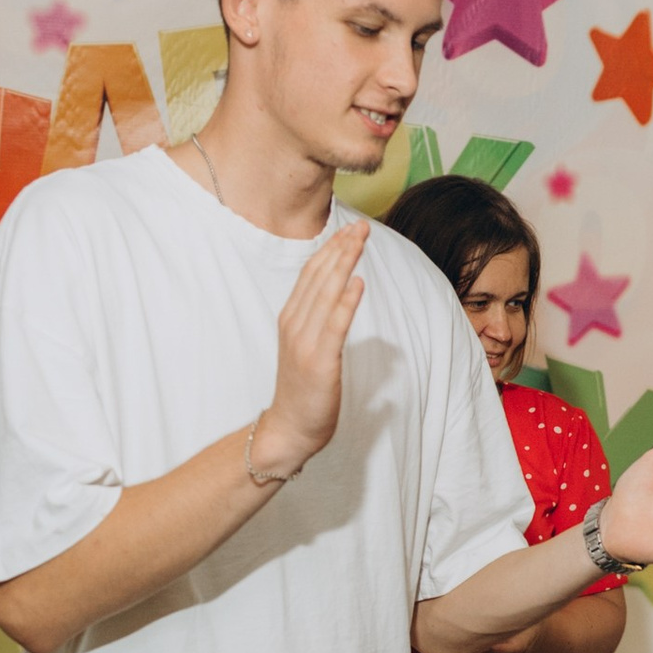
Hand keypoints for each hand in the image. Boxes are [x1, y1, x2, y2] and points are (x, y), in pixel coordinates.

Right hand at [252, 218, 368, 481]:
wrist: (289, 427)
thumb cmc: (304, 389)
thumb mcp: (308, 346)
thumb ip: (322, 320)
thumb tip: (345, 295)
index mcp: (291, 318)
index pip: (312, 274)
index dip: (331, 249)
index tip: (349, 229)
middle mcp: (294, 324)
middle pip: (319, 276)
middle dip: (341, 248)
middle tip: (362, 225)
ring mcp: (304, 341)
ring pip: (326, 293)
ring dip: (345, 263)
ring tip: (361, 240)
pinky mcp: (318, 361)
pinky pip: (334, 325)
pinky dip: (346, 302)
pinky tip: (358, 282)